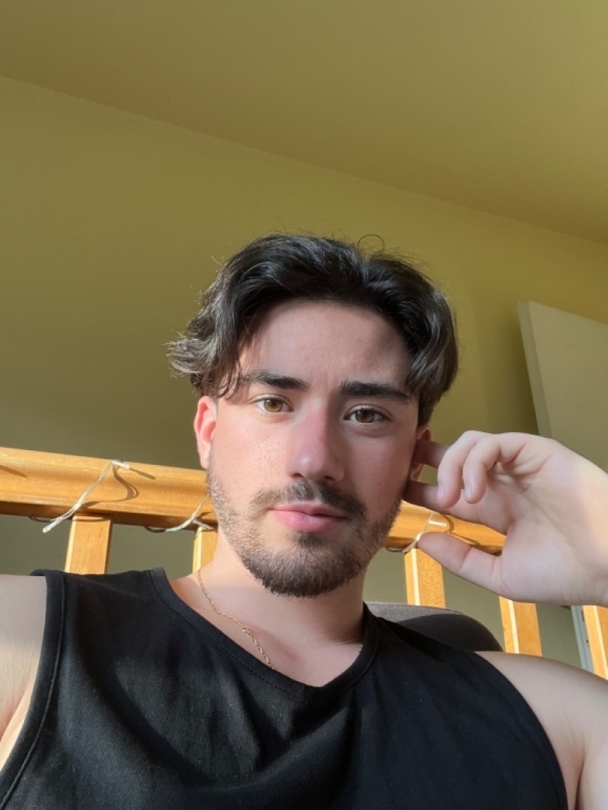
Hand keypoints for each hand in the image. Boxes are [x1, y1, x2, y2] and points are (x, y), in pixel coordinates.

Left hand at [403, 431, 607, 605]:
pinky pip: (493, 443)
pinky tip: (471, 493)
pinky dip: (474, 462)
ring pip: (468, 443)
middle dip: (423, 458)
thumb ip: (460, 558)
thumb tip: (423, 538)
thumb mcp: (499, 575)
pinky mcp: (535, 451)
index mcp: (494, 509)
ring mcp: (518, 465)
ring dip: (450, 466)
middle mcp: (503, 482)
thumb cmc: (565, 574)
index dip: (420, 485)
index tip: (397, 493)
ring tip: (450, 498)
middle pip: (452, 455)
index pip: (447, 487)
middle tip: (403, 472)